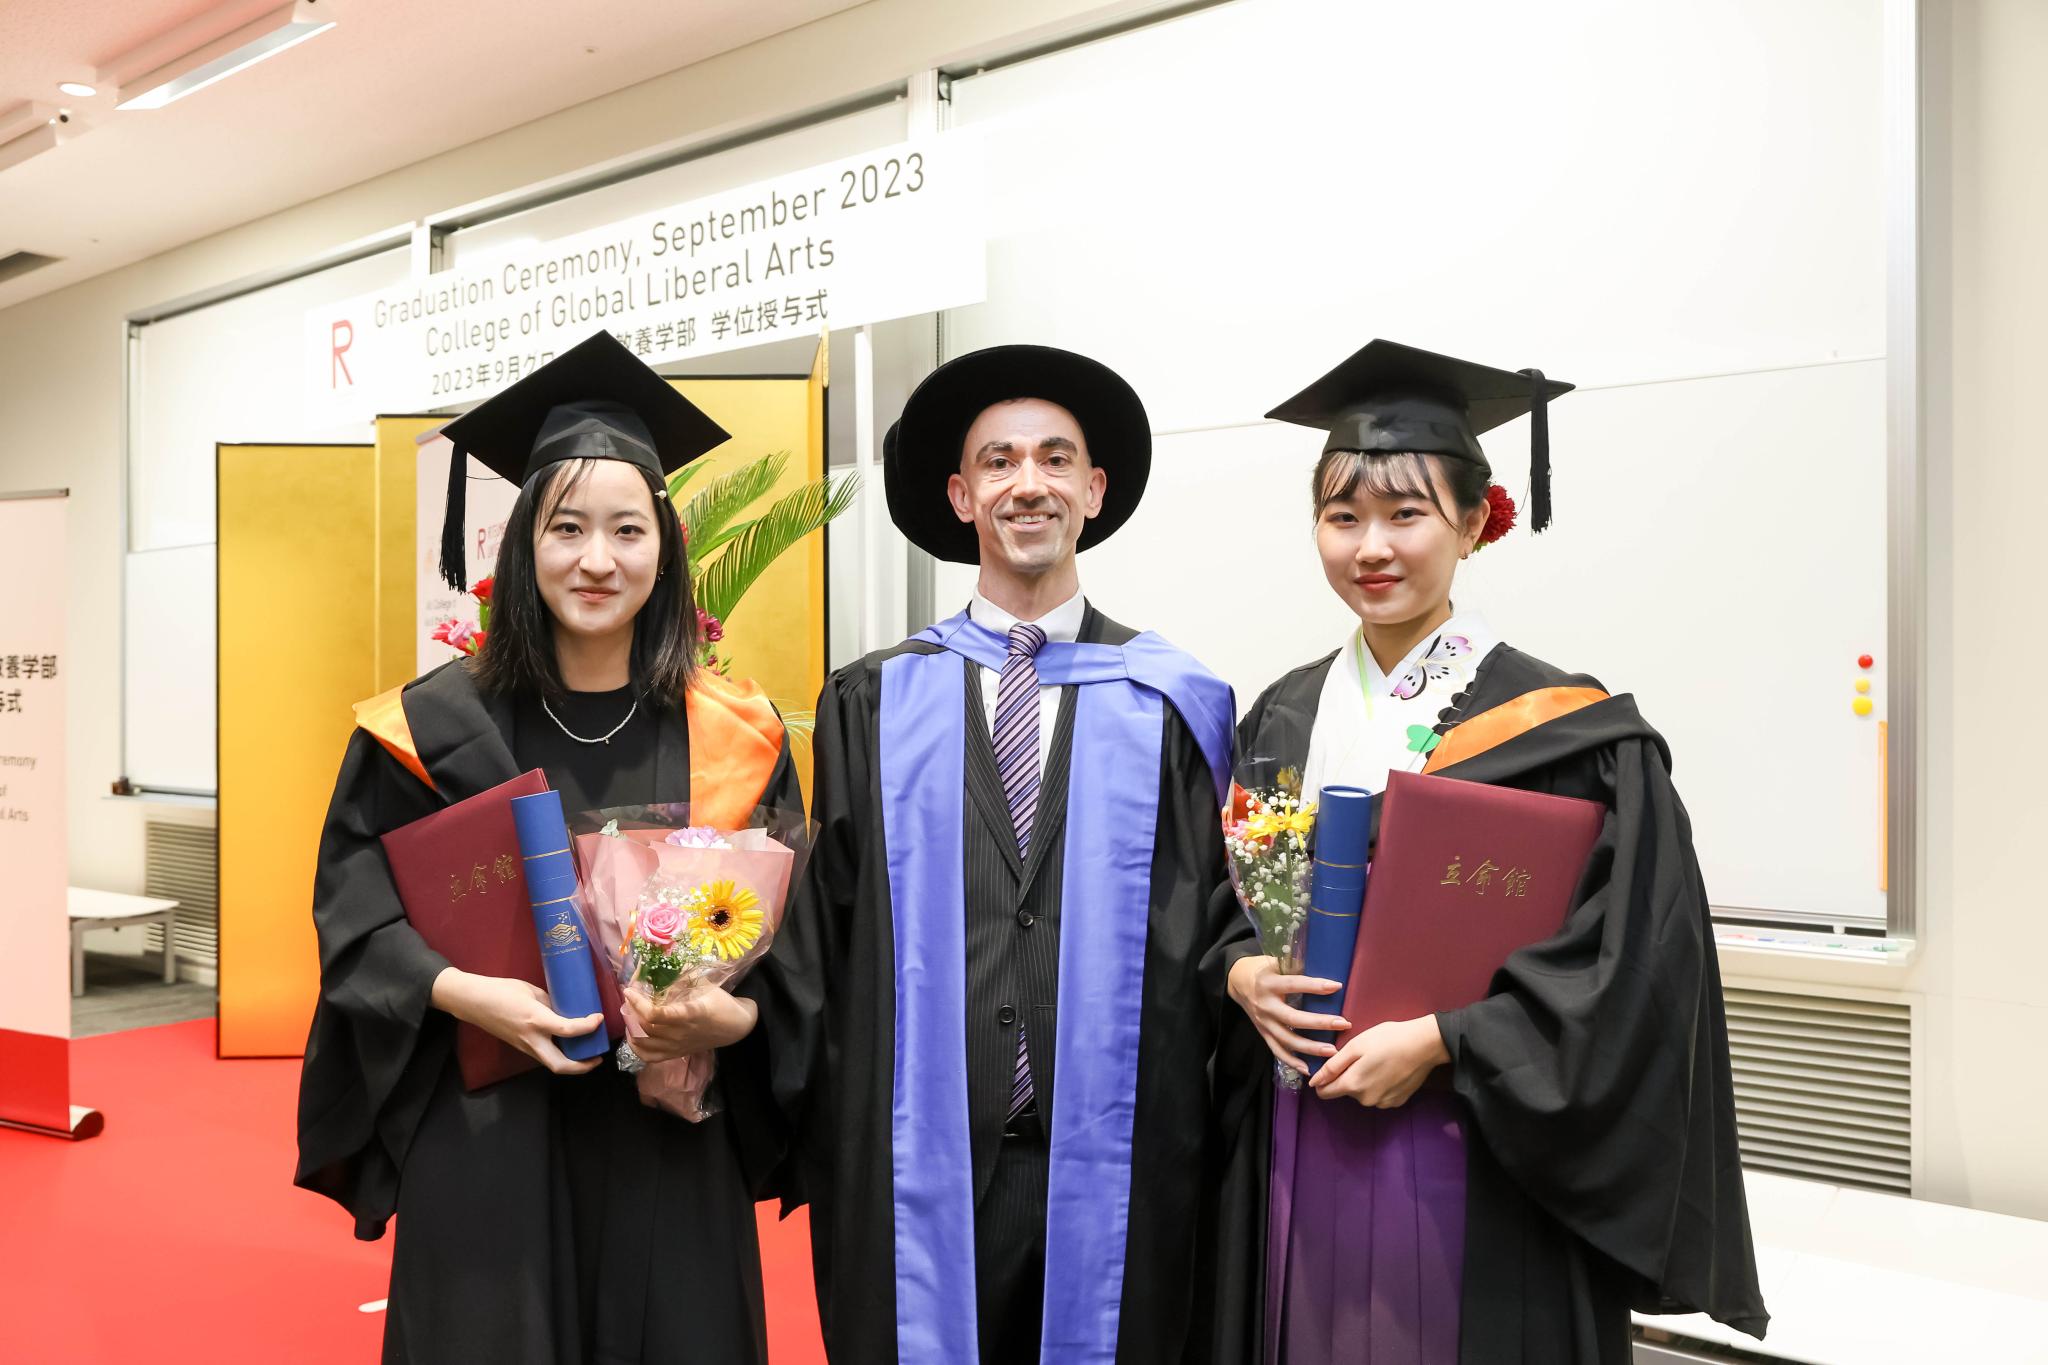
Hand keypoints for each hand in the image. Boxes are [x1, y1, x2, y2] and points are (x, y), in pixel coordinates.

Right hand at [431, 968, 603, 1075]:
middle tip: (597, 1058)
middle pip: (559, 1065)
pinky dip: (559, 1056)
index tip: (599, 1018)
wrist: (474, 1002)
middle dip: (582, 1067)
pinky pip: (544, 1056)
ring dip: (572, 1065)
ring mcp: (524, 1046)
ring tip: (587, 1055)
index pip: (567, 1030)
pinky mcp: (521, 1048)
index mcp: (535, 1019)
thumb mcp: (532, 991)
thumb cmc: (502, 990)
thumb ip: (551, 1003)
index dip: (588, 1026)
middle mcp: (531, 1038)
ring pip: (551, 1064)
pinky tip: (569, 1048)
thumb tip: (567, 1010)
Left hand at [622, 983, 757, 1063]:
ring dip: (631, 1028)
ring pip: (644, 1043)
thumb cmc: (721, 1002)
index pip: (654, 1015)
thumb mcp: (705, 985)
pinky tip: (634, 1036)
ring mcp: (677, 1046)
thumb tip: (661, 965)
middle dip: (631, 1011)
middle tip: (629, 998)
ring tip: (629, 1014)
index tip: (629, 990)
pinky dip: (637, 1048)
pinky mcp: (676, 1053)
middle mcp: (680, 1033)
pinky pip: (650, 1057)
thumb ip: (683, 976)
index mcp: (688, 1014)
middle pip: (645, 1028)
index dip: (637, 1003)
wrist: (735, 1026)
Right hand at [1226, 954, 1348, 1077]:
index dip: (1314, 986)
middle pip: (1293, 1018)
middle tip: (1343, 1024)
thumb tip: (1324, 963)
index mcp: (1268, 983)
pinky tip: (1309, 1069)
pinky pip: (1277, 1051)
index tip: (1336, 986)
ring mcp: (1263, 1022)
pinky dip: (1292, 1061)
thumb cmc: (1263, 968)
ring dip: (1310, 1047)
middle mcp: (1265, 1005)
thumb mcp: (1274, 961)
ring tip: (1332, 1051)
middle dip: (1320, 1022)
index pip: (1294, 984)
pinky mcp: (1263, 1033)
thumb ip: (1294, 965)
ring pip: (1287, 1039)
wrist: (1236, 981)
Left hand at [1310, 1015, 1448, 1107]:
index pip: (1325, 1092)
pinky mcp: (1397, 1102)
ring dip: (1365, 1081)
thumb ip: (1332, 1066)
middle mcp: (1366, 1100)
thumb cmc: (1388, 1039)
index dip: (1324, 1080)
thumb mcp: (1355, 1046)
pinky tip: (1390, 1070)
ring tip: (1378, 1061)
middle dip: (1349, 1076)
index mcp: (1353, 1085)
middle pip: (1346, 1090)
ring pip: (1363, 1093)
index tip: (1333, 1066)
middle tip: (1363, 1056)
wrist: (1425, 1045)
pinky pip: (1379, 1096)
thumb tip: (1314, 1082)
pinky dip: (1380, 1085)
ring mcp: (1383, 1103)